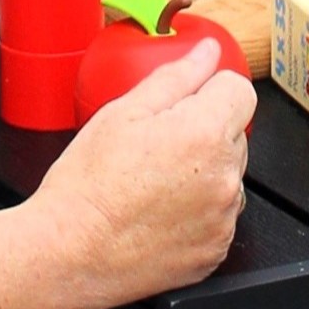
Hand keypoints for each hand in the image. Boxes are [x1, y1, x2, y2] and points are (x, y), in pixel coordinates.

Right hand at [30, 48, 252, 302]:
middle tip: (154, 149)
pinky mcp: (215, 251)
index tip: (188, 101)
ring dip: (204, 174)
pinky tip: (158, 214)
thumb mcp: (123, 114)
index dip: (212, 90)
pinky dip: (198, 213)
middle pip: (234, 136)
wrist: (68, 255)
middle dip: (204, 133)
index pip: (240, 91)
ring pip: (227, 178)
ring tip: (153, 186)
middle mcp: (224, 177)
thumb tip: (207, 53)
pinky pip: (218, 218)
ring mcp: (223, 218)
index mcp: (205, 133)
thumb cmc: (87, 186)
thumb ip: (176, 76)